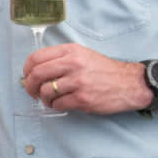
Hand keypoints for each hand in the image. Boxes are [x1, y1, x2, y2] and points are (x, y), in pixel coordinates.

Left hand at [21, 44, 147, 114]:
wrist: (130, 83)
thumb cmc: (104, 70)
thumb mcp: (83, 55)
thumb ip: (60, 59)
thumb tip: (35, 71)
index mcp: (71, 51)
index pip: (36, 57)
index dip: (27, 69)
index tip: (27, 76)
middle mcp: (73, 64)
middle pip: (37, 74)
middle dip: (30, 86)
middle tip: (32, 92)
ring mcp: (78, 82)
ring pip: (46, 92)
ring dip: (44, 99)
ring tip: (50, 100)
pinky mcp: (83, 99)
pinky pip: (58, 104)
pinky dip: (56, 106)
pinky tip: (62, 104)